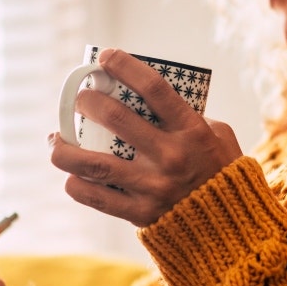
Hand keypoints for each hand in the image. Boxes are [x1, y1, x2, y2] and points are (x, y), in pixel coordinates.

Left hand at [49, 48, 243, 226]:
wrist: (231, 228)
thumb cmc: (222, 173)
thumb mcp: (220, 136)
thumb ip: (191, 116)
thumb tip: (151, 100)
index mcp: (192, 131)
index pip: (154, 88)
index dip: (125, 66)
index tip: (106, 57)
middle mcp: (171, 156)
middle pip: (117, 119)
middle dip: (88, 102)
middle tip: (79, 99)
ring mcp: (154, 186)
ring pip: (95, 163)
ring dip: (66, 149)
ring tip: (55, 140)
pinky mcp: (141, 213)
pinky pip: (97, 198)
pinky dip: (77, 185)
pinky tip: (70, 176)